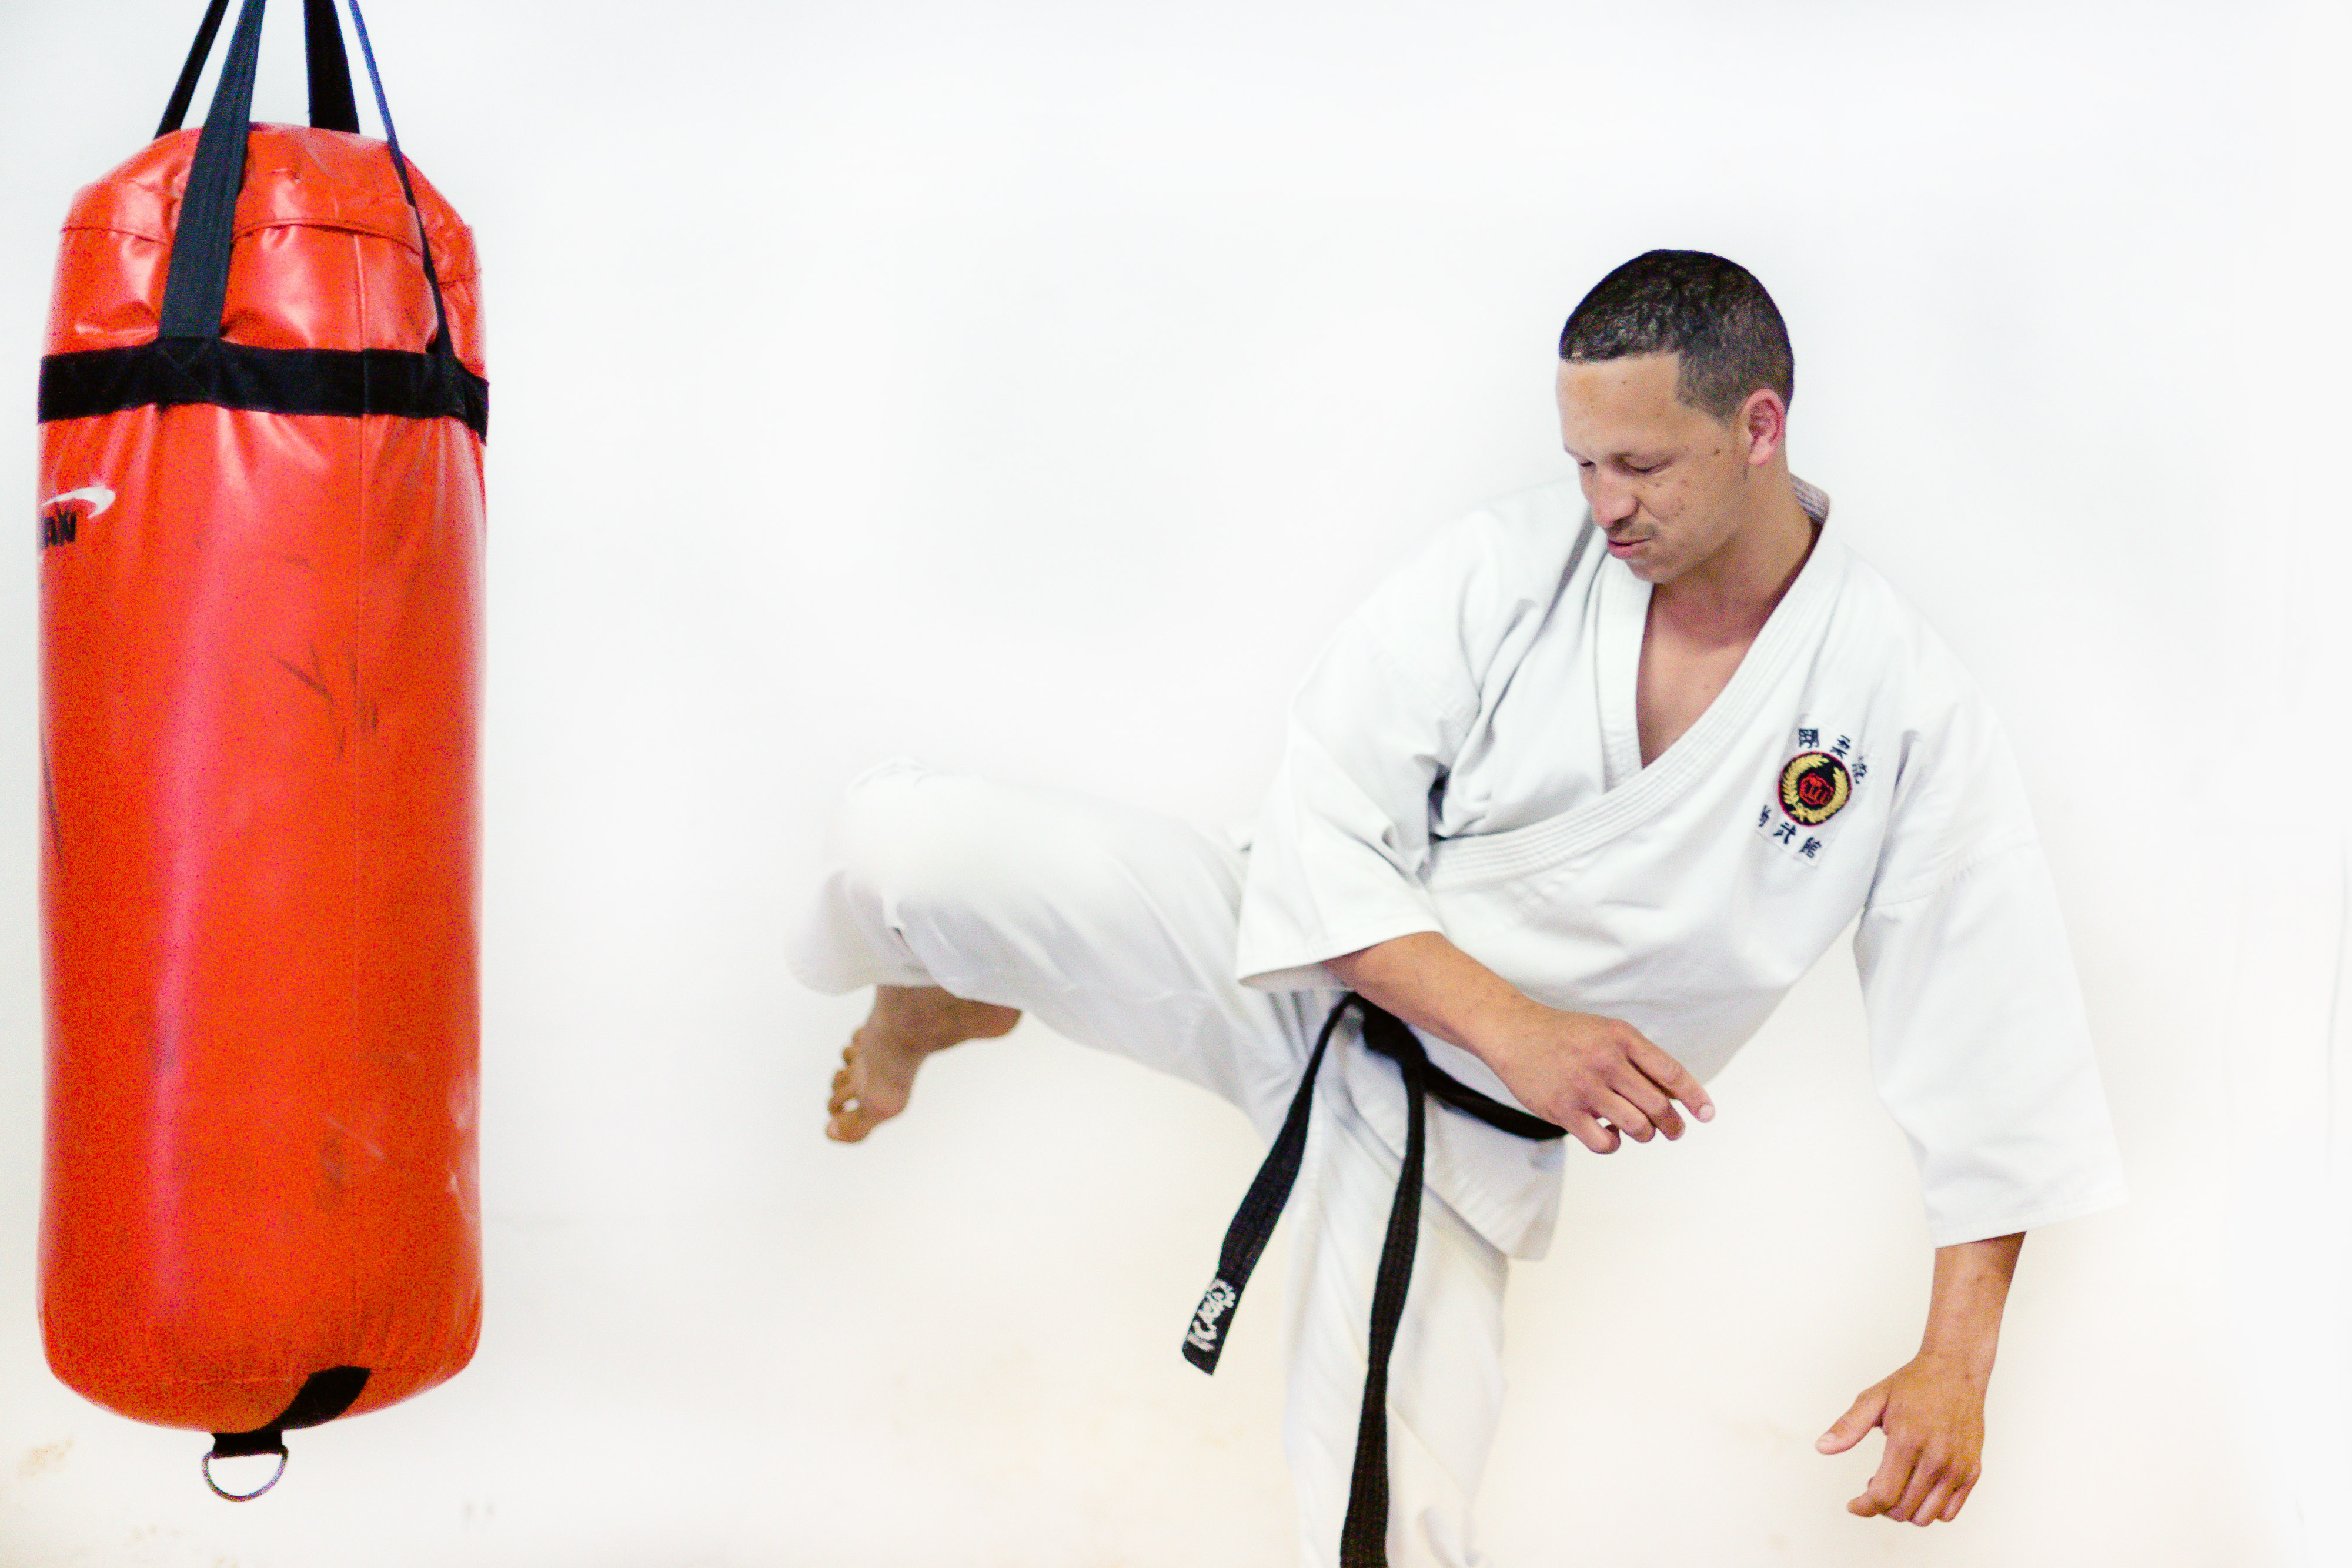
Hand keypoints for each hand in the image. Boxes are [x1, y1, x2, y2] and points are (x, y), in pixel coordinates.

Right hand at [1322, 932, 1710, 1154]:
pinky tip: (1608, 1134)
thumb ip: (1640, 1059)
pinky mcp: (1563, 1110)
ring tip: (1640, 1131)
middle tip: (1674, 1131)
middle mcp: (1606, 1061)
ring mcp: (1585, 1087)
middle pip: (1658, 1106)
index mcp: (1622, 1038)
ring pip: (1636, 1127)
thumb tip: (1677, 1095)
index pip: (1671, 1073)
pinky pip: (1604, 1142)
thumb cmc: (1565, 1035)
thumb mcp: (1607, 1032)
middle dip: (1673, 1125)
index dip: (1695, 1097)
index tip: (1707, 1114)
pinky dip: (1613, 1144)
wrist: (1513, 1032)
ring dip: (1644, 1134)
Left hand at [1816, 1353, 1987, 1525]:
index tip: (1853, 1505)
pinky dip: (1930, 1510)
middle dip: (1880, 1507)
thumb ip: (1848, 1427)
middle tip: (1873, 1485)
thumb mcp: (1874, 1399)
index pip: (1883, 1495)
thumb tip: (1821, 1448)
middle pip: (1903, 1511)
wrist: (1956, 1370)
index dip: (1863, 1507)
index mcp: (1907, 1440)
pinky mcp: (1973, 1472)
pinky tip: (1918, 1489)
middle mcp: (1936, 1459)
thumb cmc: (1914, 1384)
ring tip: (1896, 1484)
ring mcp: (1958, 1467)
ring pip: (1926, 1518)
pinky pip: (1949, 1512)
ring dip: (1905, 1511)